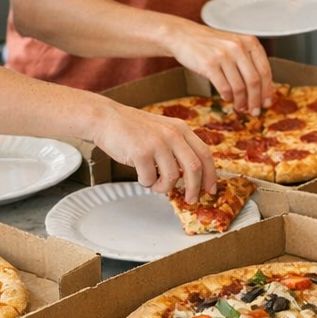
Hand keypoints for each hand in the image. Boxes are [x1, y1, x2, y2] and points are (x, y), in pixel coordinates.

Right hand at [93, 104, 216, 202]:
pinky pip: (149, 179)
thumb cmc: (133, 129)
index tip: (211, 189)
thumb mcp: (163, 130)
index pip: (204, 154)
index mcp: (180, 129)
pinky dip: (146, 183)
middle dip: (194, 188)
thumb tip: (192, 175)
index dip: (211, 174)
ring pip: (172, 177)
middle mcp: (172, 134)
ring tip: (155, 184)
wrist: (106, 119)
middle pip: (194, 167)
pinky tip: (141, 176)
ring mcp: (157, 143)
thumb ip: (178, 147)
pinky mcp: (141, 152)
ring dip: (164, 187)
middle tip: (190, 199)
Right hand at [171, 24, 275, 114]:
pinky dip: (227, 97)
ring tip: (240, 107)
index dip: (267, 90)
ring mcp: (223, 55)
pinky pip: (224, 88)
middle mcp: (238, 47)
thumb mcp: (235, 45)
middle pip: (254, 81)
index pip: (265, 71)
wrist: (183, 36)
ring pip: (239, 87)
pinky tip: (227, 98)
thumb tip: (262, 91)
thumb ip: (249, 62)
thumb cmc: (211, 44)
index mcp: (249, 42)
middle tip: (255, 111)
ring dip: (241, 102)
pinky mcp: (209, 64)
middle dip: (256, 100)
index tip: (267, 102)